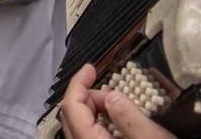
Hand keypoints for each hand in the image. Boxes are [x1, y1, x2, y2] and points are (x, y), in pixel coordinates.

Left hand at [59, 64, 174, 138]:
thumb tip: (111, 95)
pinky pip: (92, 134)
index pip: (71, 106)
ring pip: (83, 124)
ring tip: (118, 101)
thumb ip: (129, 116)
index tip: (90, 68)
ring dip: (98, 109)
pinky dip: (102, 122)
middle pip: (74, 114)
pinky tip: (118, 120)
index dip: (78, 82)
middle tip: (114, 90)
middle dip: (91, 95)